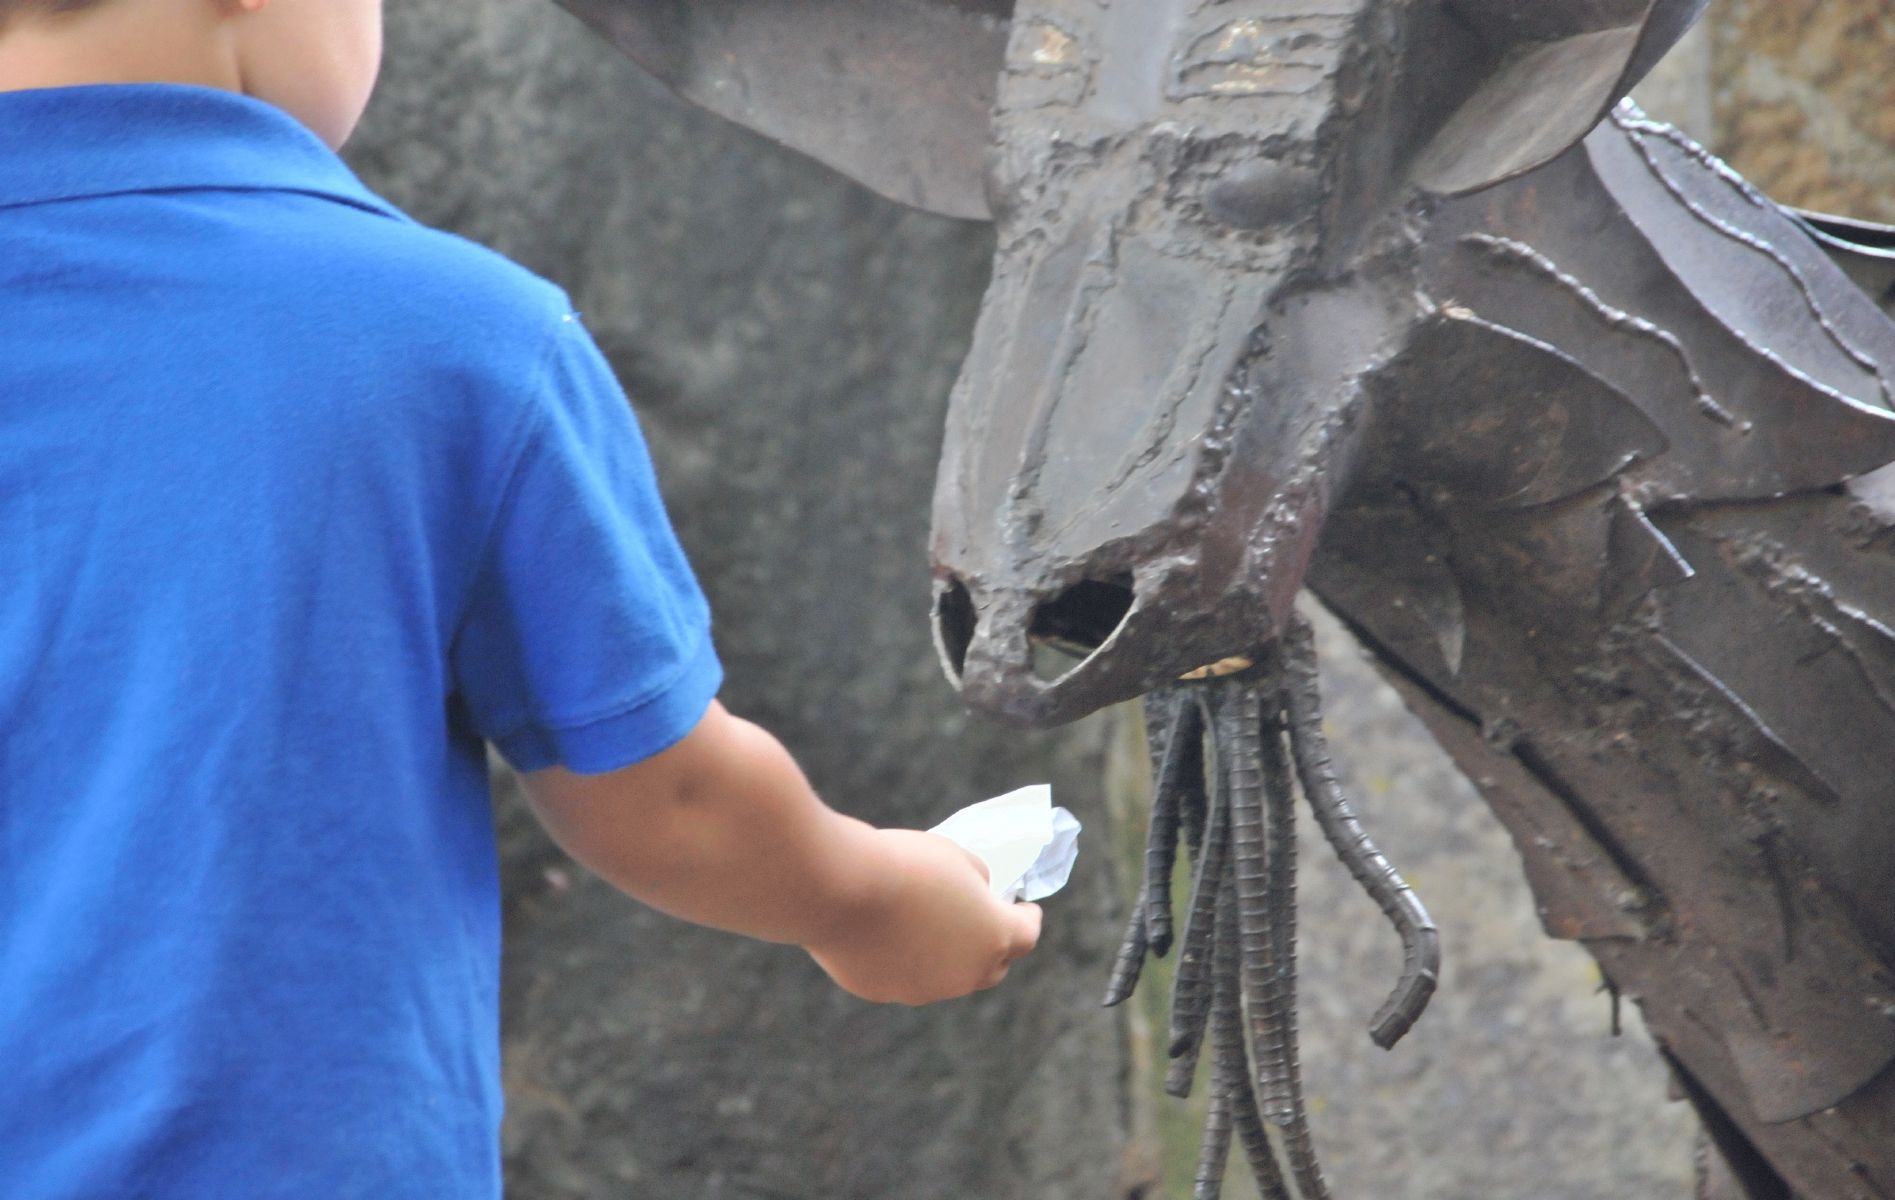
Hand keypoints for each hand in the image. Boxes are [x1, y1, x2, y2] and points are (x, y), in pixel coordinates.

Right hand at [804, 830, 1042, 1005]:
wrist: (842, 888)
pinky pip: (904, 977)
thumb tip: (975, 895)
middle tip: (983, 920)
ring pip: (948, 977)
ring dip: (949, 957)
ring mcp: (924, 990)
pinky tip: (887, 933)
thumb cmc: (906, 864)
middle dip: (994, 946)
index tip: (1024, 906)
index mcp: (994, 937)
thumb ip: (976, 881)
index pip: (1028, 934)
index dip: (1028, 917)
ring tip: (930, 924)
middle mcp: (966, 974)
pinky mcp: (885, 992)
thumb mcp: (957, 858)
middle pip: (993, 967)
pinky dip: (905, 960)